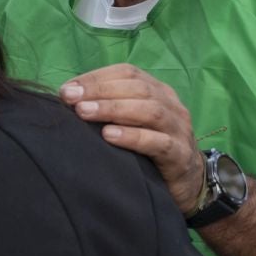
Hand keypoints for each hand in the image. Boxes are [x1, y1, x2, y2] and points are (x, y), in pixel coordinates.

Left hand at [60, 64, 204, 212]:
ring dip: (114, 109)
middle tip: (71, 100)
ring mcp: (179, 129)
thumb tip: (69, 99)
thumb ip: (111, 109)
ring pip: (150, 111)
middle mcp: (172, 106)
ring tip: (85, 113)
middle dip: (101, 91)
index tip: (67, 89)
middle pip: (139, 88)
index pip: (129, 73)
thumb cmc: (151, 149)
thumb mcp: (133, 122)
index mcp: (159, 92)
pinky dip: (132, 136)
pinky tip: (109, 136)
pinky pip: (158, 142)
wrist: (188, 182)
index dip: (97, 77)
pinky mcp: (180, 154)